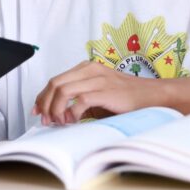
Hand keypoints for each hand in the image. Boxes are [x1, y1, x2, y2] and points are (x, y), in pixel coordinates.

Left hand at [32, 61, 162, 125]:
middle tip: (45, 119)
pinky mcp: (105, 91)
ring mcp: (98, 79)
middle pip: (54, 83)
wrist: (152, 97)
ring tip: (59, 121)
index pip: (55, 80)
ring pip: (62, 90)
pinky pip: (79, 100)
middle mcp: (90, 70)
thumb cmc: (126, 98)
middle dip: (44, 103)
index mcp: (87, 68)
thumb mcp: (98, 96)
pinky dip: (71, 112)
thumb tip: (58, 114)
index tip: (37, 110)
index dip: (42, 96)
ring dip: (55, 109)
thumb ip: (78, 100)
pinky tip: (74, 120)